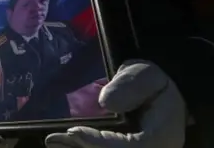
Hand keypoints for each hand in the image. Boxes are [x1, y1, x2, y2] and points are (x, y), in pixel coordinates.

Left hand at [46, 60, 186, 147]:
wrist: (157, 95)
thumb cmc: (151, 83)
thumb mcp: (145, 74)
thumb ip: (130, 84)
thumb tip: (106, 102)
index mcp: (163, 138)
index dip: (100, 144)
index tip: (73, 131)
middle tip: (53, 139)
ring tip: (53, 142)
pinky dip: (82, 147)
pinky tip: (60, 143)